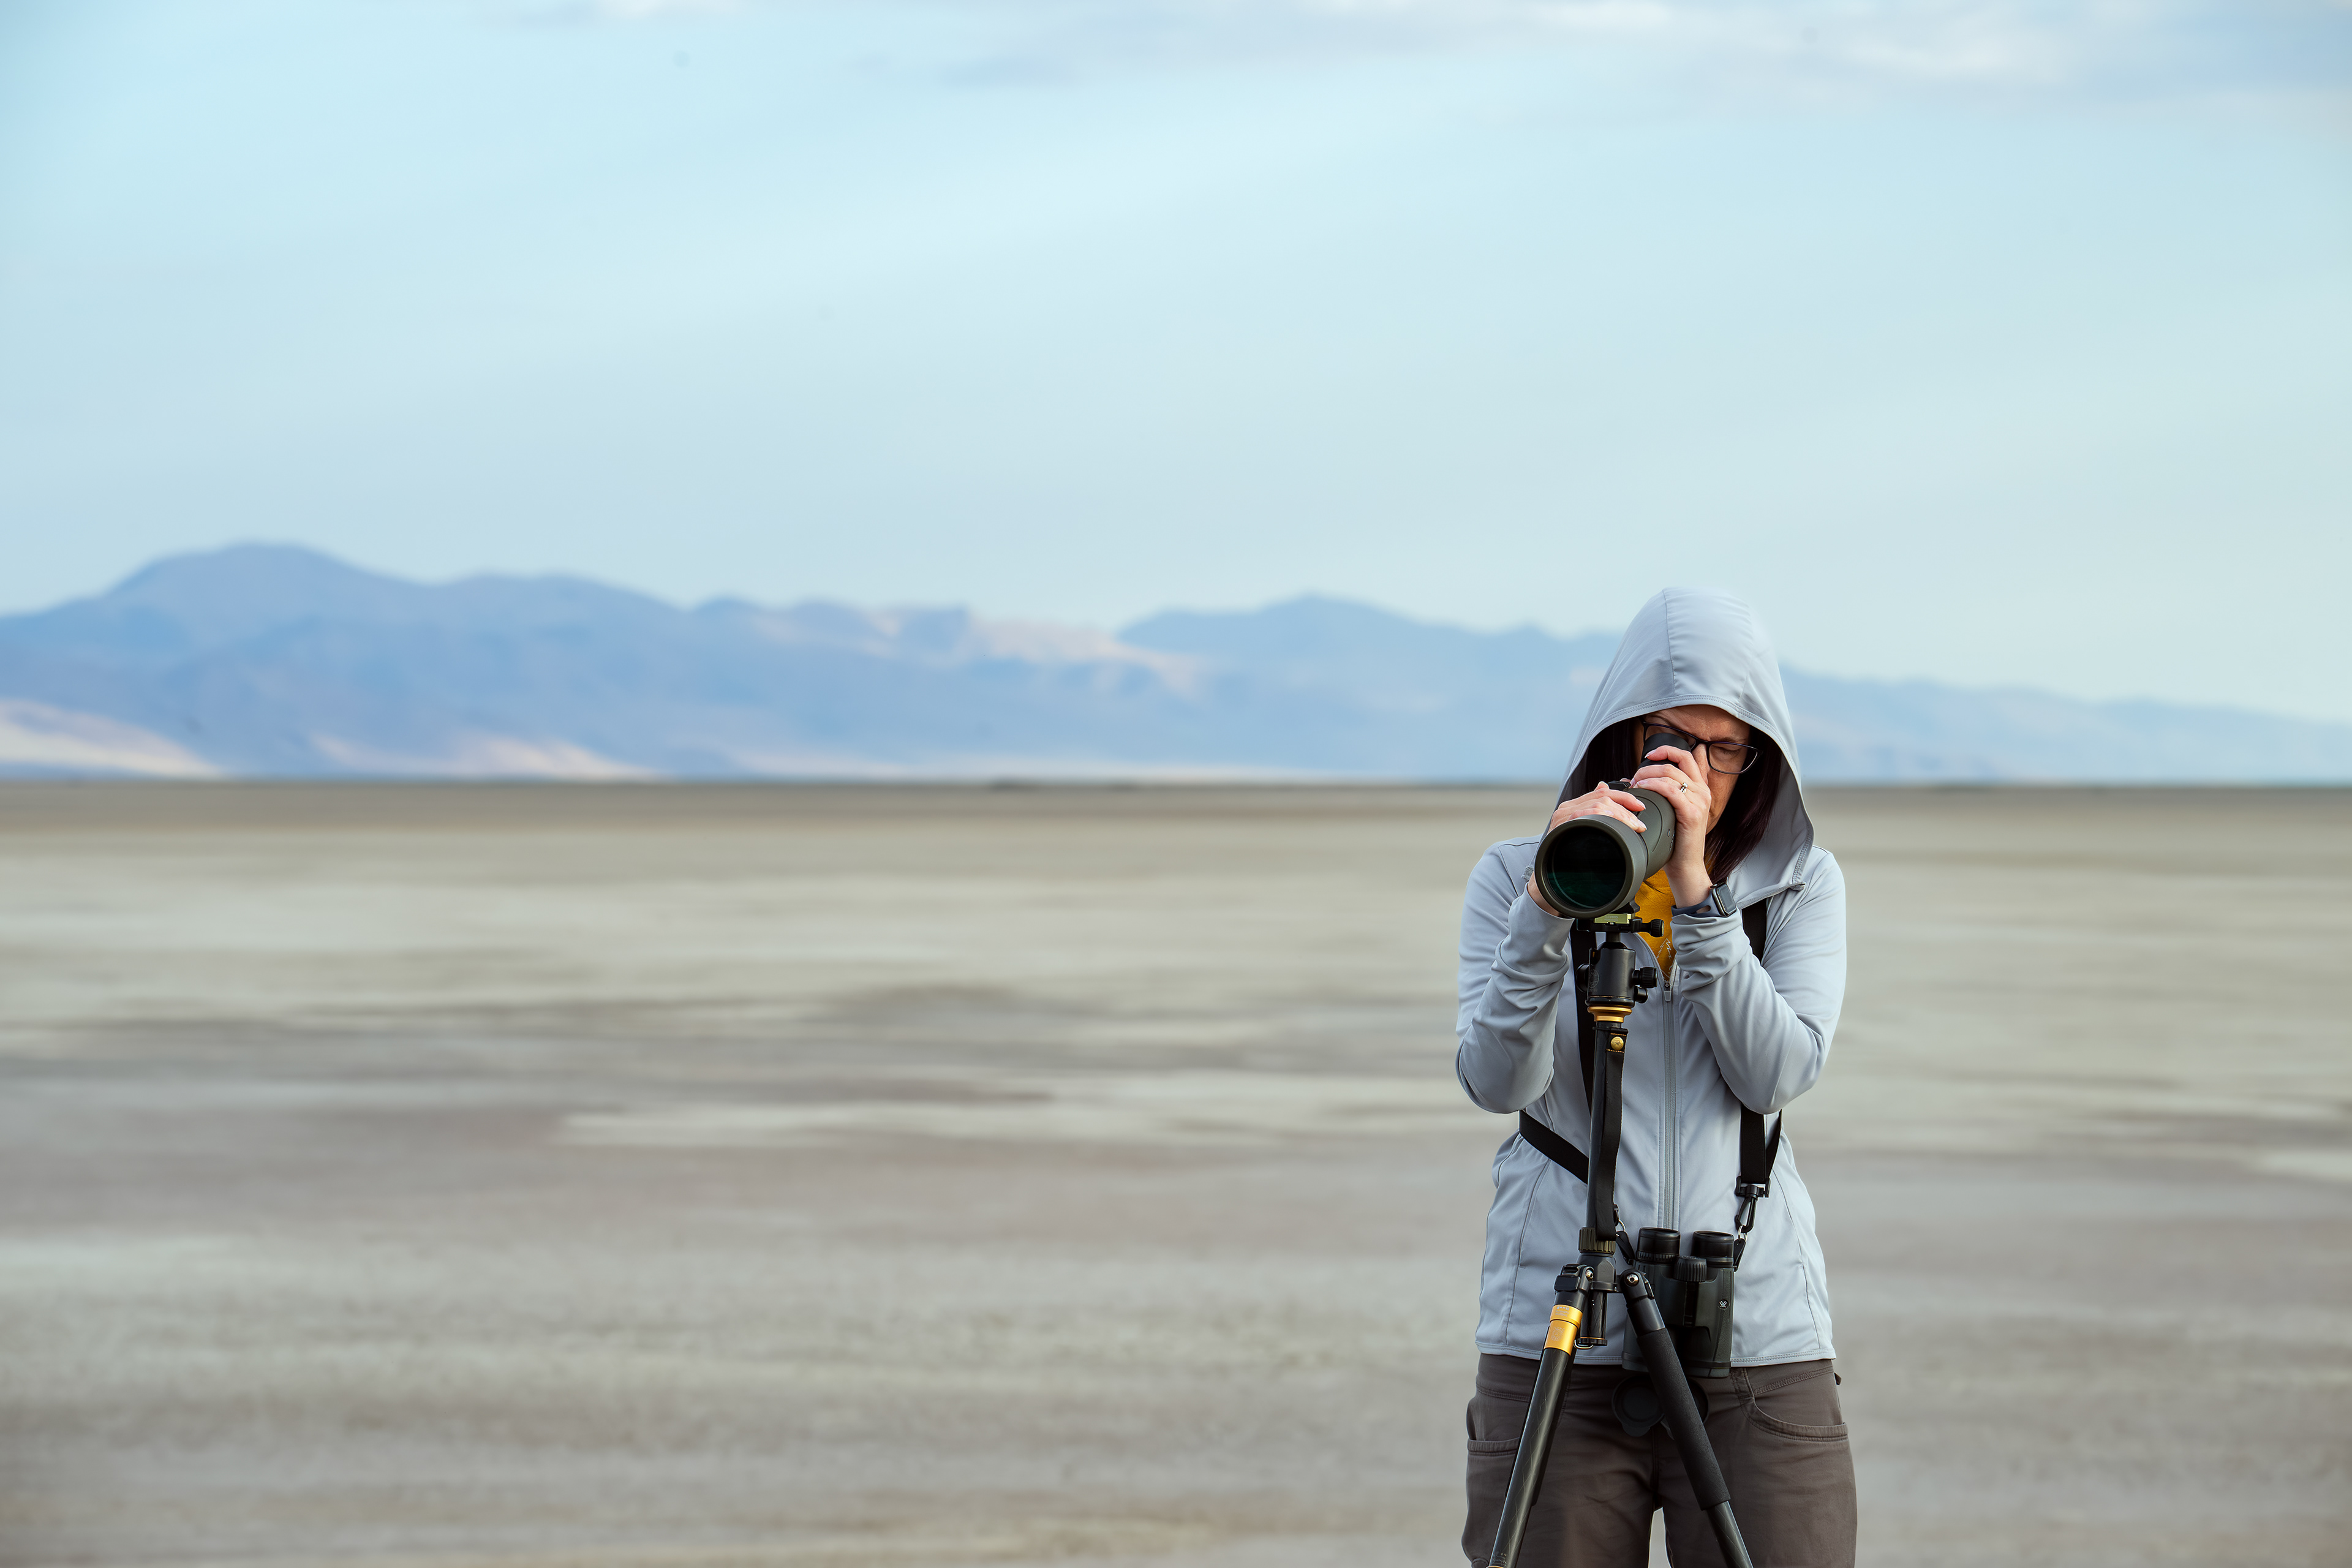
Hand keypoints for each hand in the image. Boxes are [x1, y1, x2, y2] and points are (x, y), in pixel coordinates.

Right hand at [1523, 781, 1655, 915]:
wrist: (1548, 876)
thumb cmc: (1566, 856)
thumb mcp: (1581, 830)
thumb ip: (1591, 808)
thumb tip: (1603, 786)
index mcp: (1572, 806)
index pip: (1601, 792)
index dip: (1624, 796)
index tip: (1639, 806)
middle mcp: (1567, 808)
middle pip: (1603, 796)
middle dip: (1626, 806)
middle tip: (1638, 821)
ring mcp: (1563, 816)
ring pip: (1598, 804)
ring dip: (1621, 814)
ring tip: (1632, 826)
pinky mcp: (1562, 825)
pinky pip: (1586, 814)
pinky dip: (1605, 817)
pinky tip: (1615, 825)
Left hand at [1628, 740, 1713, 906]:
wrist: (1685, 865)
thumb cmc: (1674, 839)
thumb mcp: (1671, 810)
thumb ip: (1663, 792)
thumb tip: (1636, 778)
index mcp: (1700, 788)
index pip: (1688, 756)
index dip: (1667, 750)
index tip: (1648, 755)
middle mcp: (1703, 791)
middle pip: (1679, 760)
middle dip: (1653, 763)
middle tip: (1636, 776)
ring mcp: (1700, 801)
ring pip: (1671, 773)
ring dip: (1648, 775)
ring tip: (1635, 785)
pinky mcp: (1692, 813)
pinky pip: (1671, 790)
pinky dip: (1653, 786)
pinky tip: (1642, 789)